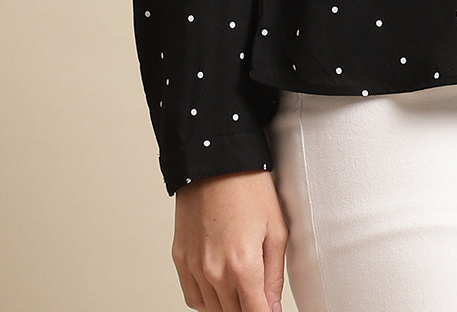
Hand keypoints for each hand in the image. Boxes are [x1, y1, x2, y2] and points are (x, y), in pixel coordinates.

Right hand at [172, 169, 287, 310]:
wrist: (216, 161)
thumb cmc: (249, 188)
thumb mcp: (277, 229)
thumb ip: (275, 275)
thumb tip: (273, 307)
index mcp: (243, 265)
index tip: (271, 311)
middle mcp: (214, 271)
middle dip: (250, 308)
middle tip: (260, 294)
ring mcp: (194, 267)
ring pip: (213, 310)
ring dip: (229, 305)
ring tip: (243, 288)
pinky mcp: (180, 258)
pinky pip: (193, 297)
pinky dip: (208, 300)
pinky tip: (221, 288)